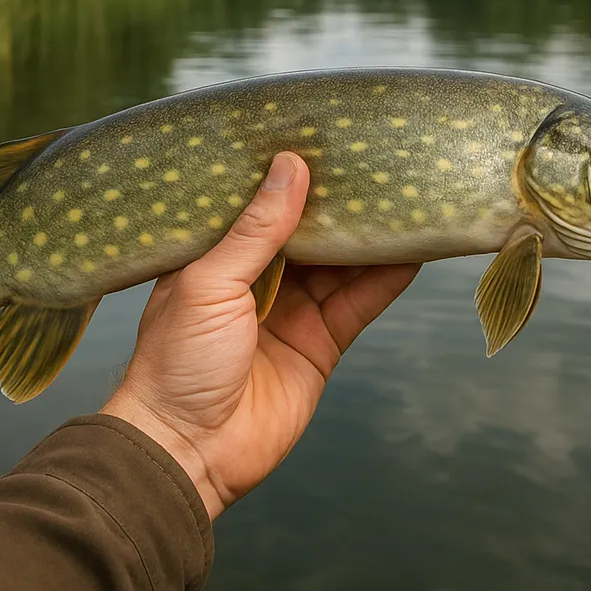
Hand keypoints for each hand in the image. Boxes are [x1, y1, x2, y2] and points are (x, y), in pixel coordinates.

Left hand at [99, 152, 420, 519]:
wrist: (186, 452)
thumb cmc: (177, 361)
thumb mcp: (209, 283)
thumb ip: (256, 229)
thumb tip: (291, 165)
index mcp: (220, 255)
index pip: (264, 203)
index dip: (295, 175)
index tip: (326, 138)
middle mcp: (260, 278)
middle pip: (312, 231)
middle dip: (342, 202)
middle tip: (379, 162)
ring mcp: (293, 310)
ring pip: (343, 263)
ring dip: (372, 235)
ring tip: (408, 196)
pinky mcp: (322, 344)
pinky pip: (360, 303)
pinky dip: (387, 278)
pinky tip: (413, 250)